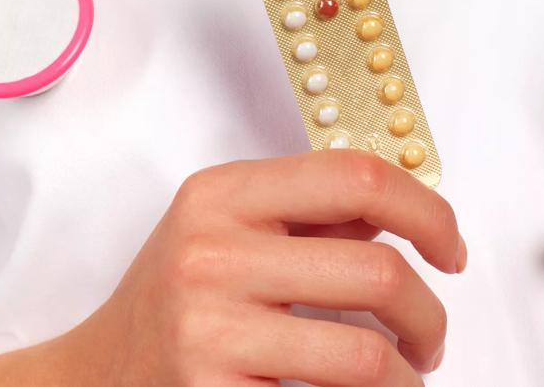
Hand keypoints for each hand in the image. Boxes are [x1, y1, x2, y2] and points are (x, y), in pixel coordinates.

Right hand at [64, 150, 465, 384]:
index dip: (426, 211)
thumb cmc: (174, 302)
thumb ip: (310, 216)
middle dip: (428, 316)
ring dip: (405, 377)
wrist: (93, 378)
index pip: (356, 177)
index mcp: (223, 194)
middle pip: (379, 273)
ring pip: (366, 355)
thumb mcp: (227, 231)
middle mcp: (211, 252)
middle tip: (427, 338)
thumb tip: (408, 214)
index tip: (449, 249)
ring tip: (399, 379)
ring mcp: (209, 328)